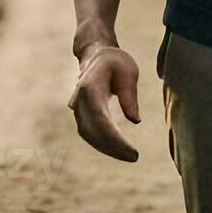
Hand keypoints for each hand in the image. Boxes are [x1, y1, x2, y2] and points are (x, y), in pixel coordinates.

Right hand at [67, 45, 140, 161]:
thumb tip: (134, 120)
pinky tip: (118, 150)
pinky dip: (102, 144)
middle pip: (93, 130)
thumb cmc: (114, 62)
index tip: (131, 150)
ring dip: (107, 148)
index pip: (100, 118)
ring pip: (88, 135)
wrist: (95, 54)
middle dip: (112, 147)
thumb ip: (129, 95)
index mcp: (90, 86)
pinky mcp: (80, 114)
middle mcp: (79, 99)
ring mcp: (77, 107)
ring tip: (130, 156)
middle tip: (134, 157)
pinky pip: (88, 133)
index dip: (114, 138)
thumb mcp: (128, 71)